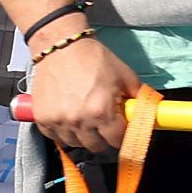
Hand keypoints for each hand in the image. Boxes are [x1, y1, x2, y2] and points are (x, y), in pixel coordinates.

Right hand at [29, 35, 146, 157]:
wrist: (60, 45)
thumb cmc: (93, 58)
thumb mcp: (124, 75)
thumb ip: (139, 96)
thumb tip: (150, 111)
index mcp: (102, 112)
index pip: (117, 140)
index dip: (122, 135)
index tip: (121, 130)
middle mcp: (79, 120)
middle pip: (97, 147)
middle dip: (103, 137)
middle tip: (103, 123)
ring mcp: (58, 121)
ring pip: (75, 143)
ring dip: (82, 135)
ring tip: (85, 118)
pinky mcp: (41, 118)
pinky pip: (55, 136)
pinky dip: (62, 131)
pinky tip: (68, 117)